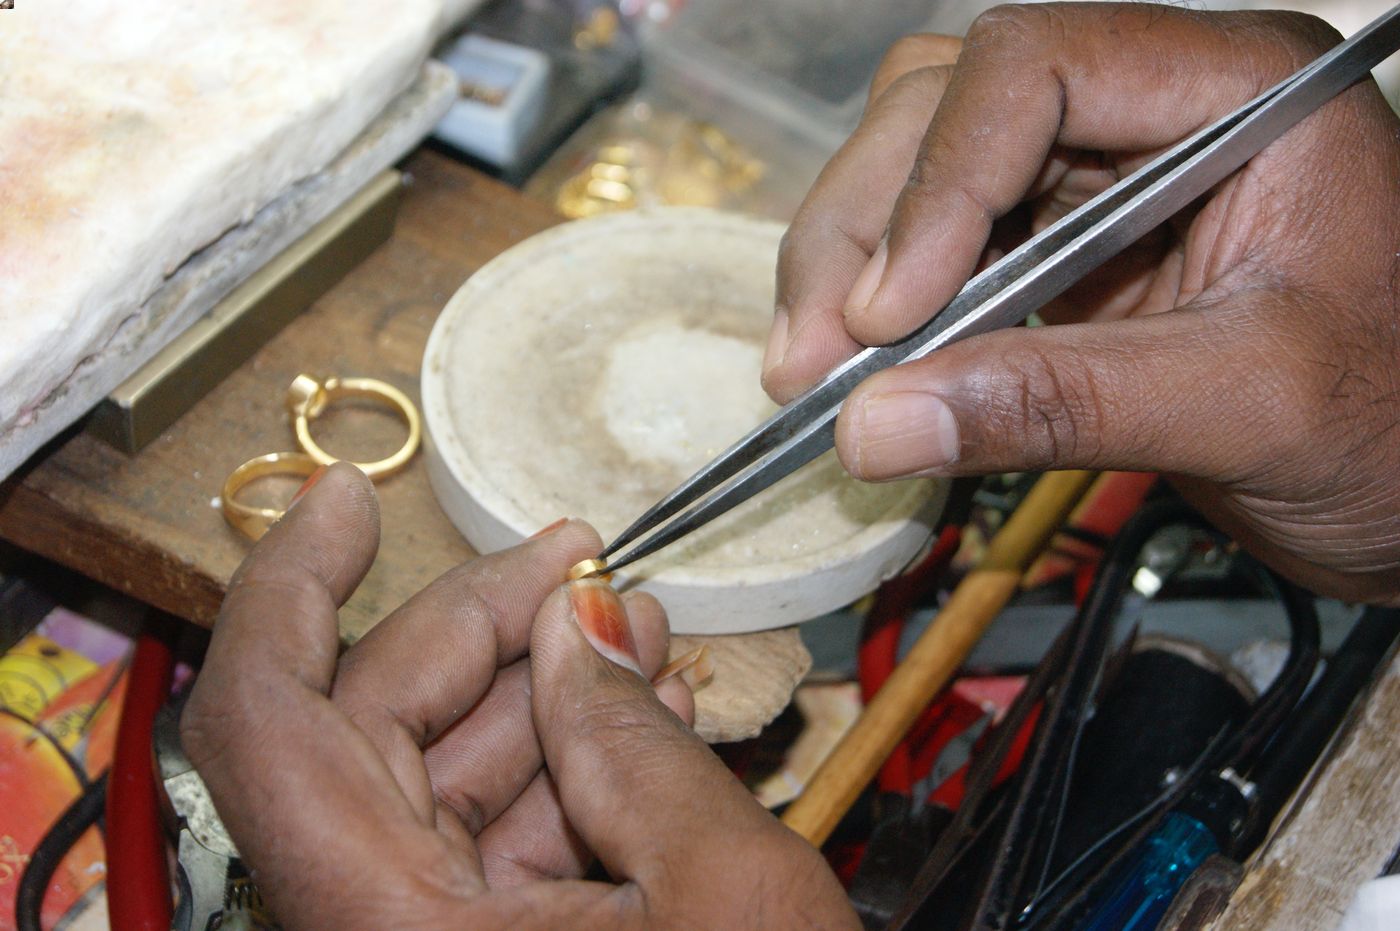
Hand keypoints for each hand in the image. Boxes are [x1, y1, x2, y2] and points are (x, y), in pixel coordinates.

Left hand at [181, 464, 854, 928]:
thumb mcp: (729, 899)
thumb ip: (639, 748)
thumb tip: (586, 628)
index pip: (266, 725)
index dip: (288, 588)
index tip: (349, 500)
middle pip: (375, 732)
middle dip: (482, 626)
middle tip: (582, 561)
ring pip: (448, 783)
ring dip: (545, 691)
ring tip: (640, 630)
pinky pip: (502, 843)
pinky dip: (570, 769)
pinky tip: (644, 715)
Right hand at [763, 3, 1399, 603]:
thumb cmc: (1399, 426)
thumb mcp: (1249, 407)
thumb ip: (1063, 404)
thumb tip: (876, 424)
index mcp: (1236, 89)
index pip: (1038, 67)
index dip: (941, 181)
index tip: (886, 314)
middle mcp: (1151, 105)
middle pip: (947, 106)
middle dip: (863, 230)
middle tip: (812, 358)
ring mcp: (1097, 175)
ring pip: (918, 166)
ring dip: (847, 263)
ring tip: (810, 371)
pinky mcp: (1059, 248)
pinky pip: (937, 247)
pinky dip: (882, 307)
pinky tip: (857, 369)